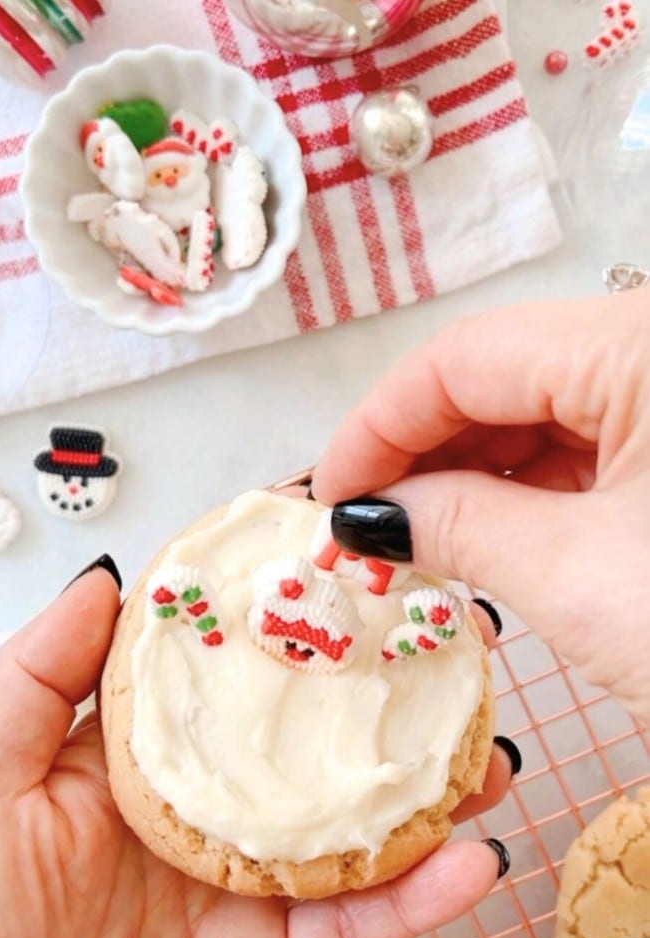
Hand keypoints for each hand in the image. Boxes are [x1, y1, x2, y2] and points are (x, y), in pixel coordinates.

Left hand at [0, 562, 511, 937]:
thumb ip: (41, 675)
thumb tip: (110, 582)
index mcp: (140, 757)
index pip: (228, 671)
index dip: (287, 624)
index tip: (348, 577)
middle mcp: (203, 809)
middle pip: (308, 742)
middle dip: (382, 700)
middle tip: (448, 656)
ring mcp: (243, 884)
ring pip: (352, 828)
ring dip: (426, 793)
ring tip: (484, 752)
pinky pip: (355, 926)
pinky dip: (418, 899)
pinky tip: (467, 862)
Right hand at [313, 287, 649, 725]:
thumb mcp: (578, 581)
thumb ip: (456, 526)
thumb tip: (368, 512)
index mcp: (640, 346)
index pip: (463, 357)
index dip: (377, 424)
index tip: (327, 494)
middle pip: (498, 377)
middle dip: (419, 454)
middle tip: (365, 530)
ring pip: (539, 413)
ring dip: (468, 476)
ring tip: (417, 545)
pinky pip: (586, 448)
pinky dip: (526, 492)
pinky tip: (484, 537)